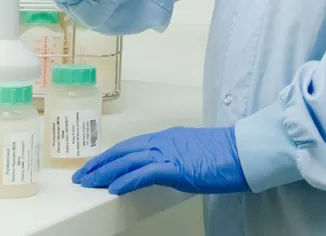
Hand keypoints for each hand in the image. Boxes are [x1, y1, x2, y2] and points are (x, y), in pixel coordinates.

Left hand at [72, 127, 249, 195]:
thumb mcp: (190, 154)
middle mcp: (161, 142)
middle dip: (99, 164)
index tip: (93, 166)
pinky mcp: (176, 167)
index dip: (109, 157)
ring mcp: (168, 153)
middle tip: (81, 176)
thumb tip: (157, 170)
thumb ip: (171, 159)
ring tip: (88, 183)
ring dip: (105, 172)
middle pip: (122, 152)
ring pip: (127, 160)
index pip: (128, 147)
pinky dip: (127, 180)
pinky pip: (145, 173)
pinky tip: (114, 188)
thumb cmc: (224, 155)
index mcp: (164, 138)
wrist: (244, 151)